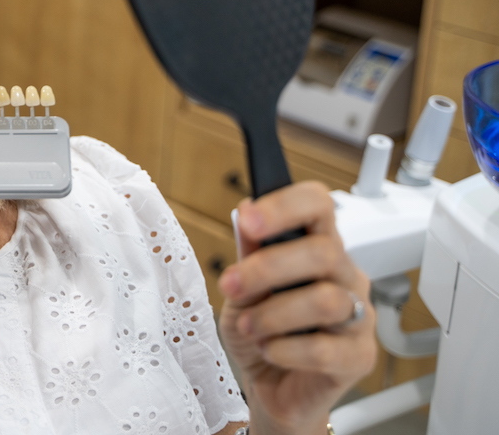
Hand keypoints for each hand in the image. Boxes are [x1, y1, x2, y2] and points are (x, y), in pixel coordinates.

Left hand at [218, 182, 375, 434]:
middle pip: (325, 252)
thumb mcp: (241, 290)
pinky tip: (270, 350)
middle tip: (231, 286)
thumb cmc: (260, 330)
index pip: (319, 206)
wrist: (269, 386)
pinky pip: (325, 349)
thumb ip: (248, 255)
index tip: (248, 219)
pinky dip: (284, 349)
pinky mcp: (360, 358)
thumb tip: (245, 214)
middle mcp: (345, 277)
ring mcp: (359, 317)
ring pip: (326, 301)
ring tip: (249, 327)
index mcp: (319, 248)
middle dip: (268, 268)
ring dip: (273, 314)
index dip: (286, 206)